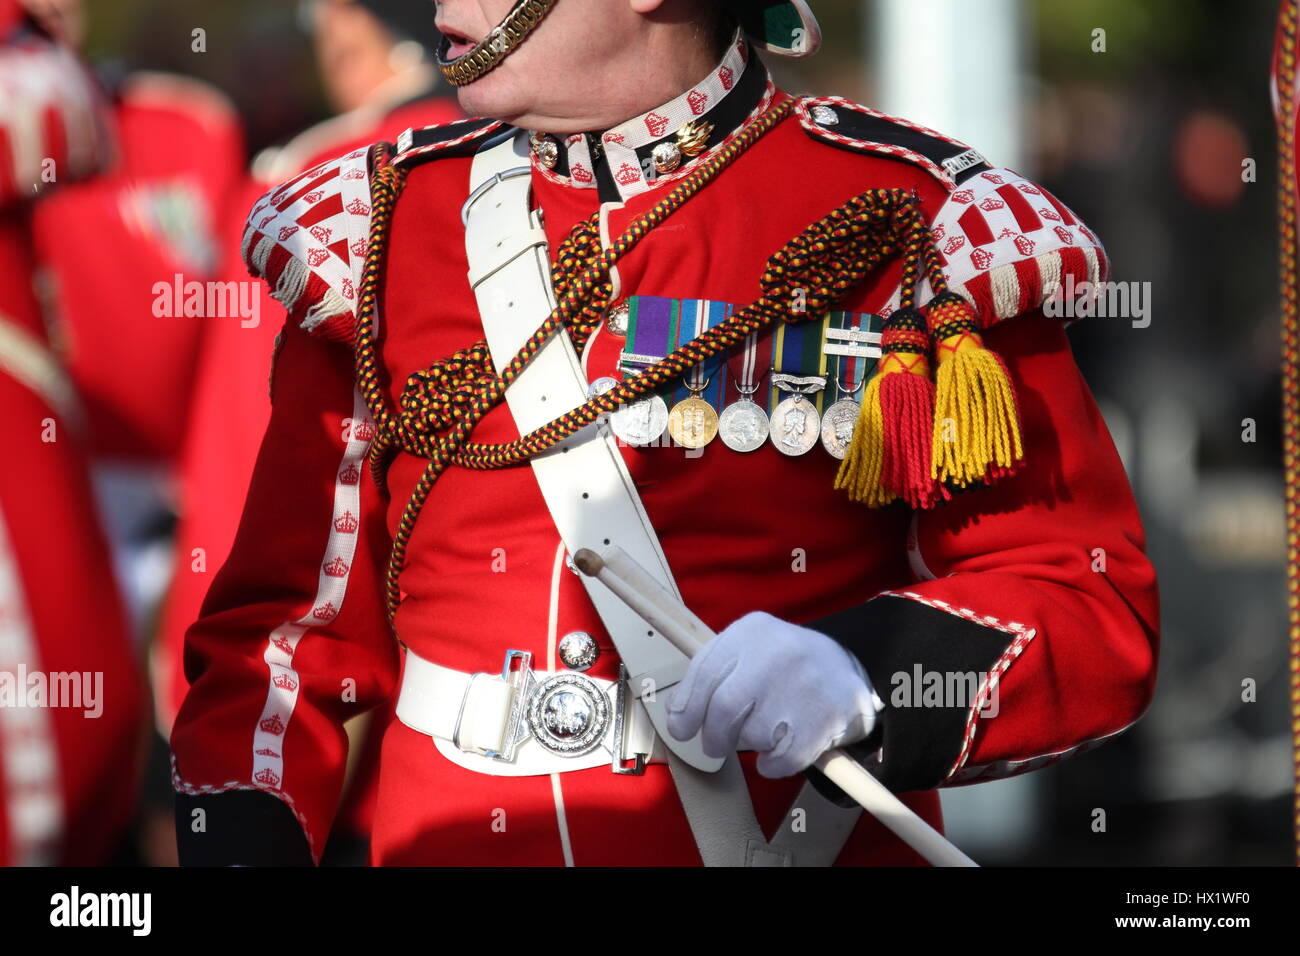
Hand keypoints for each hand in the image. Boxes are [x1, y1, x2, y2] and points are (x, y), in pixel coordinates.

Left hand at [666, 611, 880, 777]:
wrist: (846, 674)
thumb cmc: (783, 667)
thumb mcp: (749, 649)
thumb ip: (712, 673)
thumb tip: (678, 716)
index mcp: (753, 630)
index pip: (705, 671)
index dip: (687, 707)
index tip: (681, 729)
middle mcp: (779, 651)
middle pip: (724, 707)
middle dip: (713, 735)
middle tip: (714, 746)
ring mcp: (805, 684)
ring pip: (752, 735)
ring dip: (751, 743)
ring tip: (768, 730)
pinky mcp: (825, 718)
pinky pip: (780, 760)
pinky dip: (772, 765)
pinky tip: (780, 750)